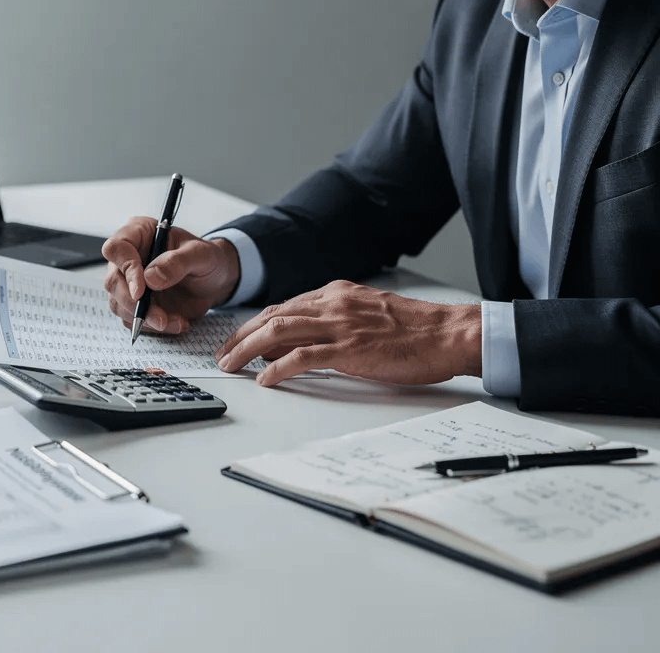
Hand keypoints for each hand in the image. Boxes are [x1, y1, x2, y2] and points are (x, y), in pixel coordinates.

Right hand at [101, 217, 240, 334]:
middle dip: (134, 304)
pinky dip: (152, 326)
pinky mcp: (134, 303)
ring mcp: (128, 282)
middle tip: (160, 317)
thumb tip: (151, 277)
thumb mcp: (202, 255)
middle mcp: (128, 257)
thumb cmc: (208, 260)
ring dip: (145, 318)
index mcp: (140, 233)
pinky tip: (175, 322)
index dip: (125, 268)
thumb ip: (178, 262)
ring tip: (175, 321)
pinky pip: (131, 319)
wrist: (215, 282)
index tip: (141, 290)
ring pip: (119, 304)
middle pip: (113, 281)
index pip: (116, 248)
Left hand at [215, 280, 481, 385]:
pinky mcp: (349, 349)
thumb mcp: (367, 314)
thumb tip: (302, 342)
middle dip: (241, 336)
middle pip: (272, 316)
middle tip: (223, 355)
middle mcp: (333, 304)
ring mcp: (340, 325)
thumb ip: (334, 322)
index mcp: (337, 294)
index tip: (237, 339)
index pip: (283, 306)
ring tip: (232, 366)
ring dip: (248, 349)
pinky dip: (277, 367)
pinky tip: (264, 378)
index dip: (255, 324)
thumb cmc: (416, 329)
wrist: (449, 333)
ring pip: (278, 331)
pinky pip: (302, 356)